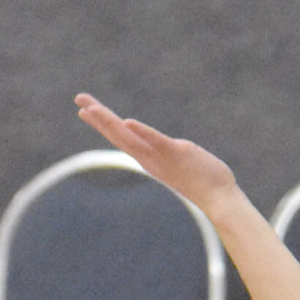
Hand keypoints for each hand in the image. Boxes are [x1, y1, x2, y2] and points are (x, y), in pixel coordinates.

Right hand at [74, 95, 237, 216]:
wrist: (221, 200)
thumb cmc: (204, 181)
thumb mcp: (179, 161)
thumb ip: (169, 152)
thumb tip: (172, 147)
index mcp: (149, 158)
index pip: (122, 137)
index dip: (102, 123)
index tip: (84, 110)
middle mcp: (150, 158)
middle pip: (118, 135)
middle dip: (97, 117)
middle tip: (78, 99)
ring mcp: (162, 157)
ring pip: (130, 138)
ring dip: (110, 123)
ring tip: (91, 109)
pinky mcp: (177, 154)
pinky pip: (157, 141)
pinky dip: (143, 132)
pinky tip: (128, 122)